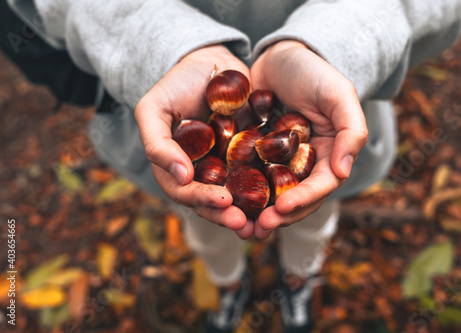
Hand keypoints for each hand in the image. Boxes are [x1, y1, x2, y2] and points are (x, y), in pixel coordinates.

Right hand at [135, 45, 252, 237]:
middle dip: (228, 215)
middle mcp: (202, 172)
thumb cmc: (176, 84)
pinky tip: (281, 198)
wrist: (210, 61)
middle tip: (245, 223)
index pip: (186, 193)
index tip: (224, 201)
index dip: (203, 200)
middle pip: (213, 202)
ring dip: (249, 212)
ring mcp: (226, 166)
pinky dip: (267, 190)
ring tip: (264, 222)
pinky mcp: (249, 155)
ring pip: (237, 196)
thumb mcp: (153, 109)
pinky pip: (258, 176)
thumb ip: (158, 144)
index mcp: (177, 167)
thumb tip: (182, 178)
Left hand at [250, 40, 367, 238]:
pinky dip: (241, 192)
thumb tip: (343, 171)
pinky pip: (249, 177)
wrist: (280, 56)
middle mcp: (304, 164)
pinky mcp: (255, 155)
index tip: (283, 207)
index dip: (304, 199)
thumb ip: (351, 130)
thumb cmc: (313, 71)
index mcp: (328, 155)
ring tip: (242, 227)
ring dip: (259, 213)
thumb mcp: (339, 94)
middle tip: (259, 228)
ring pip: (271, 195)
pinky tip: (226, 202)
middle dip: (280, 215)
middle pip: (296, 198)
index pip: (321, 185)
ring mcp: (278, 162)